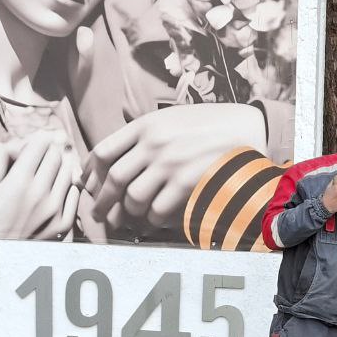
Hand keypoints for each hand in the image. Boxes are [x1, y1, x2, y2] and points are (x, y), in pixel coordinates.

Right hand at [0, 131, 79, 240]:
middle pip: (56, 157)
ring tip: (50, 170)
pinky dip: (68, 186)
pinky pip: (74, 194)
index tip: (39, 140)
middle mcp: (39, 194)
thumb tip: (15, 141)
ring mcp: (55, 210)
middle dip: (50, 151)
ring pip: (68, 174)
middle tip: (45, 153)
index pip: (40, 145)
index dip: (39, 139)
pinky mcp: (64, 224)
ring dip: (61, 167)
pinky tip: (57, 188)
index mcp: (18, 181)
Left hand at [85, 104, 266, 233]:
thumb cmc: (212, 123)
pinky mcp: (188, 182)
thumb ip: (147, 132)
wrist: (248, 128)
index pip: (103, 152)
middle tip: (99, 213)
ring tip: (132, 217)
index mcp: (145, 126)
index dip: (90, 174)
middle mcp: (153, 144)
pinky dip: (154, 218)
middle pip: (113, 178)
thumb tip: (122, 153)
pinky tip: (156, 219)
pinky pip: (159, 209)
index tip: (88, 186)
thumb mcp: (173, 117)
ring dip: (130, 212)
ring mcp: (170, 164)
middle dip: (102, 201)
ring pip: (133, 197)